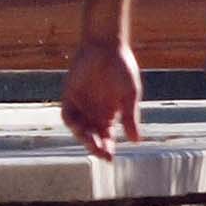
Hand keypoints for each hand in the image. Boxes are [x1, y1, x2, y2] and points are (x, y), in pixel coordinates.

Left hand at [61, 39, 143, 161]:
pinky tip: (81, 129)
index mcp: (110, 113)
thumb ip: (130, 117)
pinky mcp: (69, 97)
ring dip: (85, 138)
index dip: (108, 147)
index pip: (106, 136)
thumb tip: (136, 141)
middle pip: (92, 136)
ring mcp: (81, 105)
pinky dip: (73, 124)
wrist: (106, 47)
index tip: (111, 158)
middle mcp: (94, 112)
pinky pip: (68, 116)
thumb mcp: (130, 95)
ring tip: (93, 144)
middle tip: (102, 155)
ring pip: (80, 129)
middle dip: (97, 147)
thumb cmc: (122, 69)